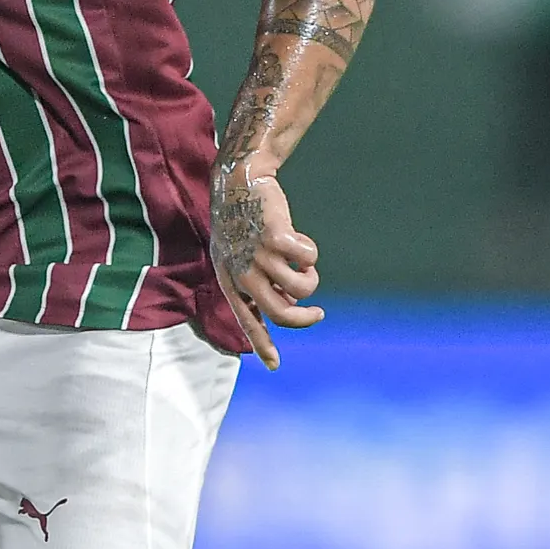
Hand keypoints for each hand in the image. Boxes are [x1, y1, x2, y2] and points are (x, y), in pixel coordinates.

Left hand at [209, 167, 322, 369]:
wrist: (239, 181)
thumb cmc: (242, 222)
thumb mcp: (240, 257)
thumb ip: (259, 284)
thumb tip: (290, 305)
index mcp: (230, 282)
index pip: (247, 321)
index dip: (263, 345)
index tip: (275, 366)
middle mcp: (242, 273)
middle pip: (282, 312)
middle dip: (306, 317)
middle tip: (318, 312)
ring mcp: (258, 256)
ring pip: (301, 286)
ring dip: (311, 277)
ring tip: (304, 263)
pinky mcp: (276, 237)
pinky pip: (309, 257)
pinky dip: (310, 251)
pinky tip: (297, 239)